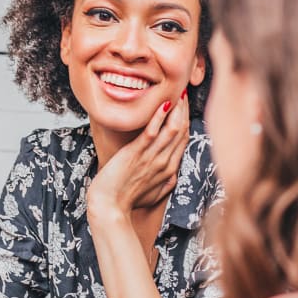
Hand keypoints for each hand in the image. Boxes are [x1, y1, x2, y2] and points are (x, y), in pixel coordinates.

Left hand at [87, 92, 189, 218]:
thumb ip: (164, 184)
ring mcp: (151, 158)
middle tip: (185, 90)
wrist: (110, 208)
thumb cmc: (126, 201)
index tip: (185, 104)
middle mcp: (164, 162)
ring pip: (172, 129)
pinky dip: (158, 118)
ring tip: (178, 91)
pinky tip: (162, 104)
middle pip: (182, 130)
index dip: (186, 119)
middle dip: (185, 109)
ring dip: (176, 109)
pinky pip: (151, 133)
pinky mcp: (135, 155)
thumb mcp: (152, 194)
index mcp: (169, 170)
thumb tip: (172, 177)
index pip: (184, 139)